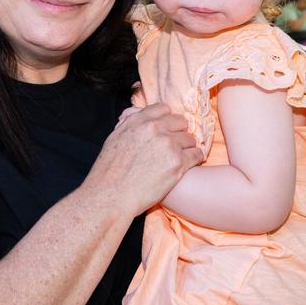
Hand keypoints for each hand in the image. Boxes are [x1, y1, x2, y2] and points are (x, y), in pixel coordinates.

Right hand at [84, 103, 199, 217]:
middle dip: (178, 133)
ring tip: (179, 159)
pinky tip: (187, 166)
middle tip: (175, 146)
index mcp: (138, 121)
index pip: (163, 109)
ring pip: (190, 139)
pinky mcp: (178, 162)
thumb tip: (136, 115)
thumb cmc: (108, 172)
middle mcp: (154, 128)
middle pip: (181, 122)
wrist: (111, 196)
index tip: (167, 130)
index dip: (166, 120)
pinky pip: (197, 154)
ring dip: (186, 148)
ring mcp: (168, 144)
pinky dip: (195, 160)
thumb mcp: (114, 139)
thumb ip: (129, 125)